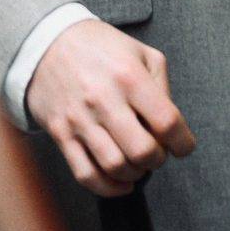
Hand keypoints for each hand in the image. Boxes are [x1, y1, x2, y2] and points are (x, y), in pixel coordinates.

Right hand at [25, 19, 196, 197]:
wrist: (46, 42)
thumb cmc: (99, 48)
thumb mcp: (140, 52)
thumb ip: (162, 87)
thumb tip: (170, 127)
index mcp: (129, 76)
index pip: (168, 122)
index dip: (183, 142)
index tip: (183, 146)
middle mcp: (104, 99)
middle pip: (143, 151)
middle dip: (158, 160)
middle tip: (157, 153)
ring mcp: (80, 119)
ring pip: (115, 166)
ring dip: (135, 173)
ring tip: (137, 163)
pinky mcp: (61, 134)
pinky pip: (86, 174)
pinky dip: (108, 188)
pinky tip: (119, 181)